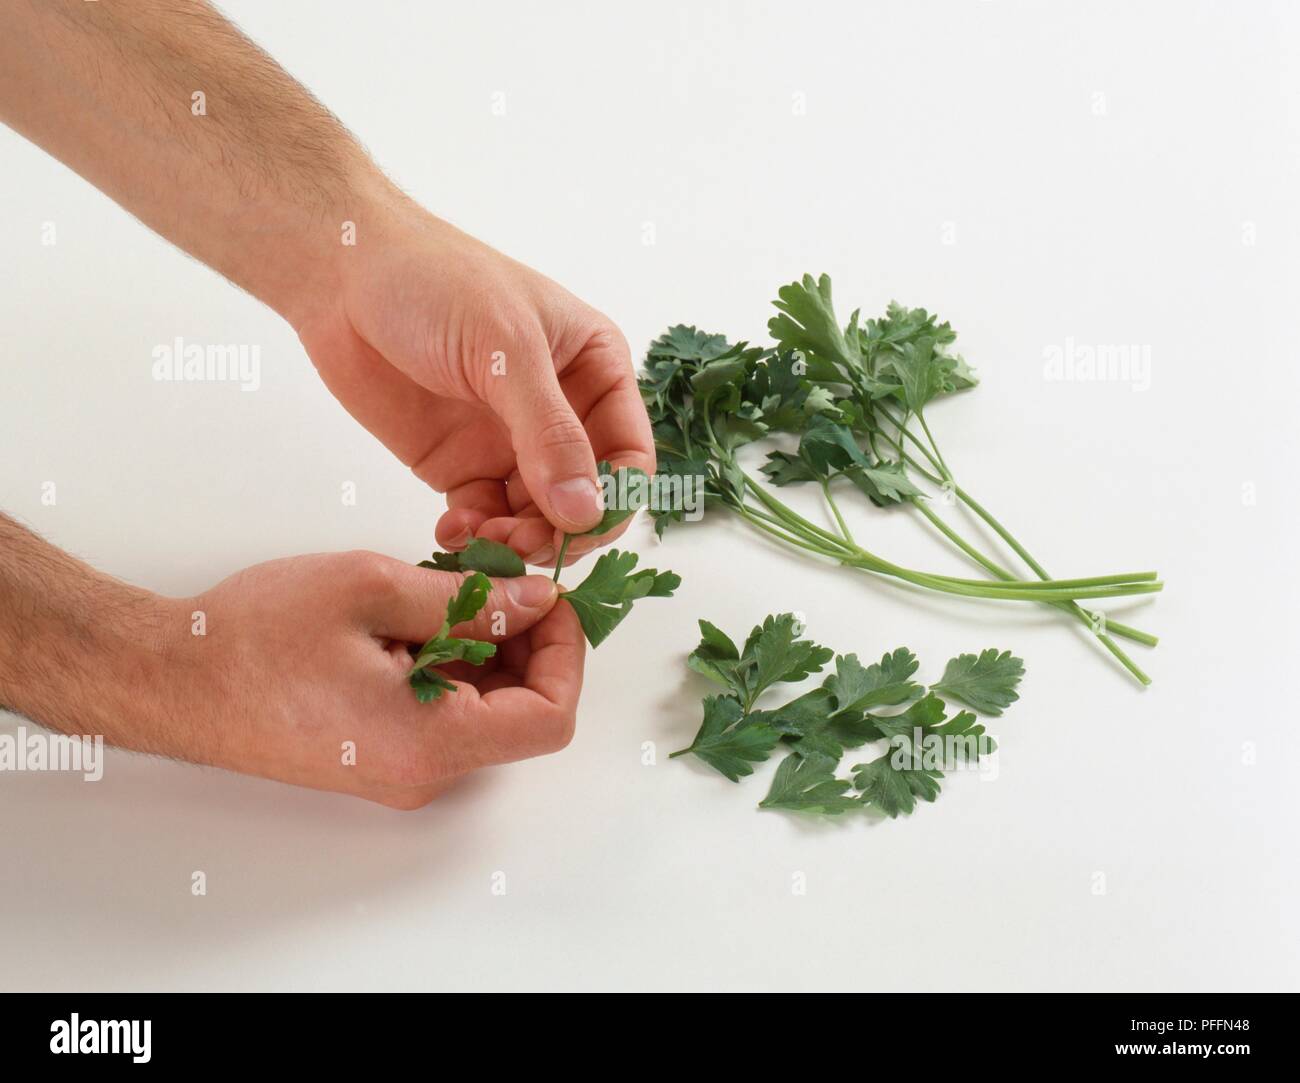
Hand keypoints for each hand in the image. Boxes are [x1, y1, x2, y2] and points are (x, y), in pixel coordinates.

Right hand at [161, 551, 583, 808]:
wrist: (168, 679)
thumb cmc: (253, 636)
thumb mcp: (373, 590)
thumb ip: (470, 600)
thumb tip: (537, 601)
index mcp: (428, 744)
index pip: (550, 719)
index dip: (565, 653)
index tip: (545, 598)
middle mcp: (421, 775)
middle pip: (521, 714)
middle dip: (525, 639)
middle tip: (497, 575)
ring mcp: (399, 772)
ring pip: (483, 709)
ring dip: (485, 646)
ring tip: (446, 587)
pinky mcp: (378, 758)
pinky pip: (443, 713)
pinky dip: (450, 662)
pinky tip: (416, 615)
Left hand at [294, 193, 654, 568]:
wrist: (341, 273)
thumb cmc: (435, 281)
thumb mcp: (505, 349)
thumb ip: (549, 433)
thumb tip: (585, 510)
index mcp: (595, 370)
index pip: (628, 455)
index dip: (612, 499)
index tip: (579, 528)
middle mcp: (563, 412)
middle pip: (586, 498)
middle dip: (561, 530)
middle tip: (522, 545)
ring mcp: (512, 442)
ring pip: (537, 517)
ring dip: (517, 540)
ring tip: (482, 539)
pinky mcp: (462, 465)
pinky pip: (487, 518)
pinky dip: (476, 536)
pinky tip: (454, 533)